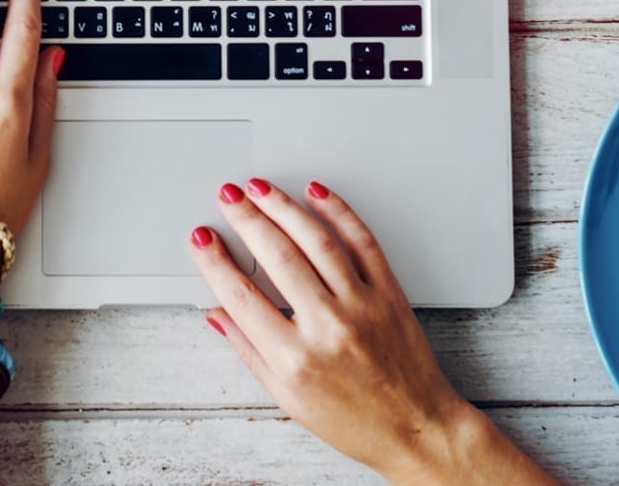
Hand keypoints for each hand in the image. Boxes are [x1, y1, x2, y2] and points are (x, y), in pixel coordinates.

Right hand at [191, 180, 554, 485]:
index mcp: (294, 358)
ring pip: (316, 240)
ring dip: (283, 206)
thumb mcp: (287, 398)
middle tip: (228, 196)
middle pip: (276, 256)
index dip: (214, 261)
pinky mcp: (389, 293)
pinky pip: (362, 241)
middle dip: (245, 218)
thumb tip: (217, 315)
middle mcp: (327, 327)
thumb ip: (249, 351)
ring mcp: (361, 305)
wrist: (417, 429)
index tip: (201, 238)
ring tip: (261, 189)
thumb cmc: (355, 421)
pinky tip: (317, 193)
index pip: (240, 296)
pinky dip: (338, 211)